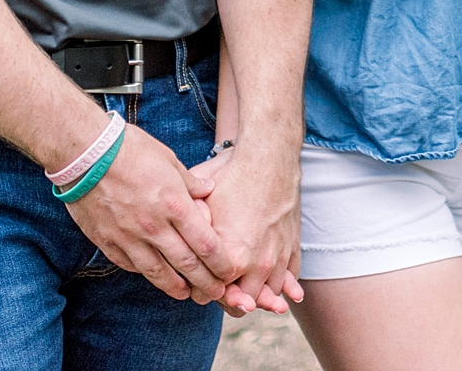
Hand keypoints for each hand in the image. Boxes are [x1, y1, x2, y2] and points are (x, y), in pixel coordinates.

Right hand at [62, 126, 238, 304]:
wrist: (85, 154)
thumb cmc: (130, 149)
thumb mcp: (168, 159)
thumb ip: (190, 182)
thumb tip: (207, 191)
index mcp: (174, 205)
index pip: (205, 244)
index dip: (220, 262)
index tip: (229, 272)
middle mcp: (154, 226)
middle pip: (186, 264)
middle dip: (205, 282)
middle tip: (215, 293)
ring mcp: (129, 237)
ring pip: (157, 272)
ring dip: (175, 286)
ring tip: (185, 293)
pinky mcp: (107, 241)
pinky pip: (130, 265)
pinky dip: (145, 272)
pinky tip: (153, 275)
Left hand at [195, 141, 303, 316]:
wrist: (270, 156)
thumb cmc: (231, 176)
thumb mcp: (200, 203)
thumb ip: (186, 228)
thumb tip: (167, 239)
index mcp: (233, 259)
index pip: (211, 295)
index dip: (199, 290)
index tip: (194, 282)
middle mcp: (259, 265)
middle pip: (240, 304)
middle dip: (227, 298)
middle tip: (216, 289)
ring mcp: (279, 257)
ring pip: (268, 295)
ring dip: (257, 295)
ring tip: (244, 291)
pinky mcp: (294, 247)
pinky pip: (290, 278)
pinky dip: (281, 284)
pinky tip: (272, 284)